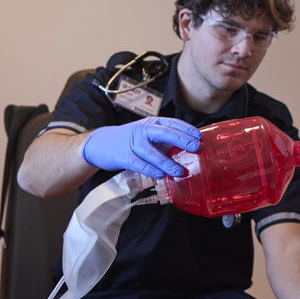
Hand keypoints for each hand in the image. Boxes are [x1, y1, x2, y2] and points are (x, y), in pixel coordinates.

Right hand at [80, 117, 201, 177]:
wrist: (100, 143)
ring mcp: (133, 143)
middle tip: (196, 148)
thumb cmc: (131, 140)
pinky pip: (139, 163)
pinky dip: (150, 169)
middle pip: (164, 133)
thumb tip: (190, 148)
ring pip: (152, 151)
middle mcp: (143, 130)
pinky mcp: (124, 156)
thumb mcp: (149, 134)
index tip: (199, 137)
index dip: (187, 130)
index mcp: (152, 123)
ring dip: (167, 162)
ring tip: (180, 171)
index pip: (172, 123)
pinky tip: (161, 175)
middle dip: (182, 140)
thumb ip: (166, 140)